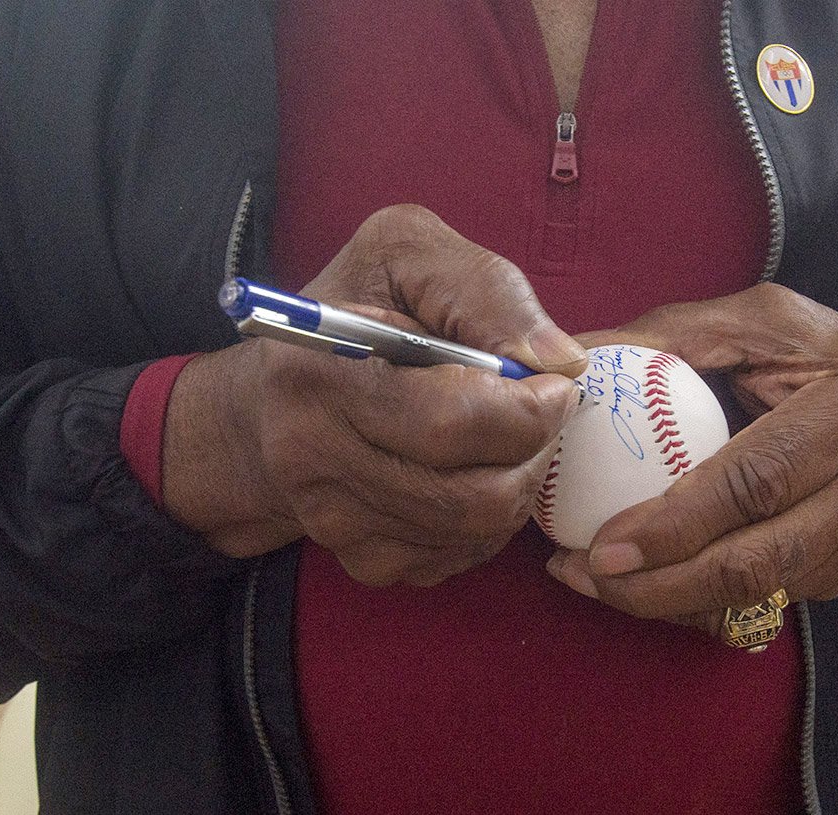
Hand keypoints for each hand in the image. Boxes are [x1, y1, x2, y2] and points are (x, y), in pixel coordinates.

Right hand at [163, 205, 585, 584]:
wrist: (276, 397)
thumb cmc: (357, 310)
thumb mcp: (407, 255)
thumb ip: (485, 290)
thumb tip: (560, 360)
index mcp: (321, 374)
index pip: (452, 422)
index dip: (529, 408)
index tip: (552, 382)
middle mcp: (313, 460)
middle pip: (474, 494)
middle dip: (535, 450)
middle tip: (539, 412)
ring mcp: (333, 522)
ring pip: (477, 531)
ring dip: (519, 483)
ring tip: (507, 437)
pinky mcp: (360, 559)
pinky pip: (460, 556)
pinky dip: (489, 519)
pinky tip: (471, 470)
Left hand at [547, 283, 837, 630]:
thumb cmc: (834, 357)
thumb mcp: (765, 321)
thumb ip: (675, 335)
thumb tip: (578, 355)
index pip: (755, 481)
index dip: (677, 522)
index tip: (604, 543)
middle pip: (756, 562)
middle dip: (659, 586)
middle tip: (582, 574)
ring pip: (757, 596)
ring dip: (669, 602)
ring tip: (595, 581)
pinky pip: (765, 601)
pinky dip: (699, 600)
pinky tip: (648, 580)